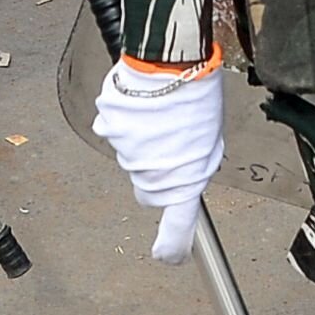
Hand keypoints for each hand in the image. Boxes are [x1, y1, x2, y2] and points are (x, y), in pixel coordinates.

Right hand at [90, 55, 226, 264]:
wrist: (170, 58)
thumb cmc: (196, 91)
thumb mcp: (208, 135)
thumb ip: (192, 162)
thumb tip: (182, 170)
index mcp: (183, 176)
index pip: (179, 221)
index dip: (173, 243)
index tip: (170, 257)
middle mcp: (150, 170)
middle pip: (148, 184)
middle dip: (158, 170)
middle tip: (173, 139)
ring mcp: (124, 149)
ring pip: (131, 155)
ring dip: (143, 141)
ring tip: (161, 112)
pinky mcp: (107, 126)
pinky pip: (114, 130)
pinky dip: (125, 121)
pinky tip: (140, 103)